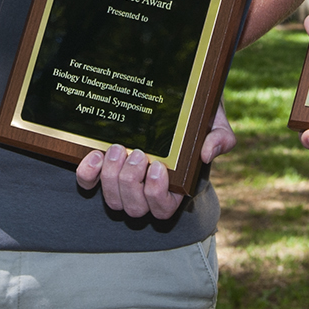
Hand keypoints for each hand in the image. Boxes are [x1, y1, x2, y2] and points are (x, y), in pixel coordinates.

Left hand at [74, 103, 235, 218]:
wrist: (172, 98)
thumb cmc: (195, 117)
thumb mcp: (214, 123)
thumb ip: (220, 138)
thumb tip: (207, 152)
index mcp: (174, 189)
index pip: (163, 210)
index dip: (157, 195)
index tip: (158, 166)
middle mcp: (145, 191)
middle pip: (133, 209)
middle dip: (131, 183)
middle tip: (138, 154)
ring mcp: (122, 182)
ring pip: (112, 201)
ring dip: (112, 177)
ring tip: (119, 148)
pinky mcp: (101, 169)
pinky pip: (88, 184)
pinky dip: (88, 174)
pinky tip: (95, 154)